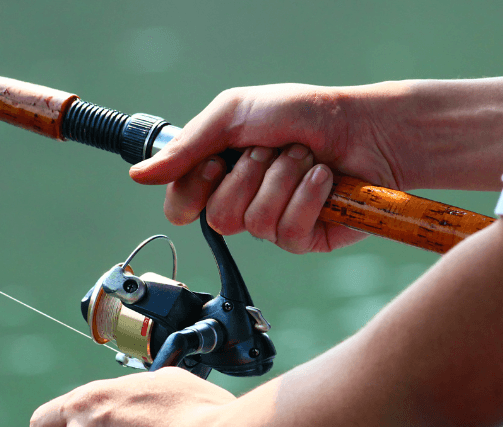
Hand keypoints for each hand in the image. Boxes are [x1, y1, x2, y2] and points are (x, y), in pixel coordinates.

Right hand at [129, 84, 403, 252]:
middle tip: (272, 150)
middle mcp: (241, 202)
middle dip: (250, 174)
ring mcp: (271, 224)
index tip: (218, 159)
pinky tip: (324, 180)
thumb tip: (138, 176)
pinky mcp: (304, 239)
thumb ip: (187, 146)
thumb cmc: (302, 113)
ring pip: (254, 223)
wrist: (364, 126)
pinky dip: (307, 197)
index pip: (180, 205)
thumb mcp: (235, 113)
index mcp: (217, 173)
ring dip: (284, 180)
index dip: (196, 187)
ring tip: (305, 159)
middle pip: (218, 217)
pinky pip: (287, 232)